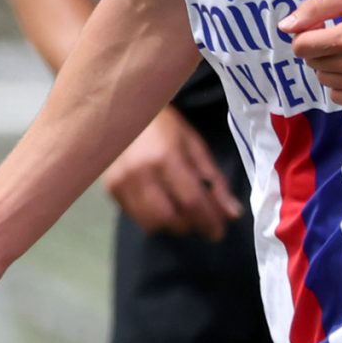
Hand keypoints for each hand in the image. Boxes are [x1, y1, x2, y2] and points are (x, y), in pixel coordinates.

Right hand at [104, 110, 243, 236]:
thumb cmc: (164, 124)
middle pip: (170, 218)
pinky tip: (160, 204)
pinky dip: (153, 218)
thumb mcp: (194, 146)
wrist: (123, 110)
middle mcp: (140, 173)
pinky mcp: (110, 188)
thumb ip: (214, 181)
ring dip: (171, 224)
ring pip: (151, 223)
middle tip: (201, 221)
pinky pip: (136, 217)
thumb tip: (231, 213)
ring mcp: (121, 182)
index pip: (191, 202)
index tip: (219, 231)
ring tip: (181, 213)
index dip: (208, 222)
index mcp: (165, 157)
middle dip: (190, 225)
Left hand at [278, 0, 341, 110]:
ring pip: (325, 81)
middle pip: (313, 63)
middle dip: (319, 48)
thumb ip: (315, 8)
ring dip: (330, 66)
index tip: (322, 27)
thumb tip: (284, 27)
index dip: (306, 35)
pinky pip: (341, 97)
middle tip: (341, 36)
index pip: (300, 48)